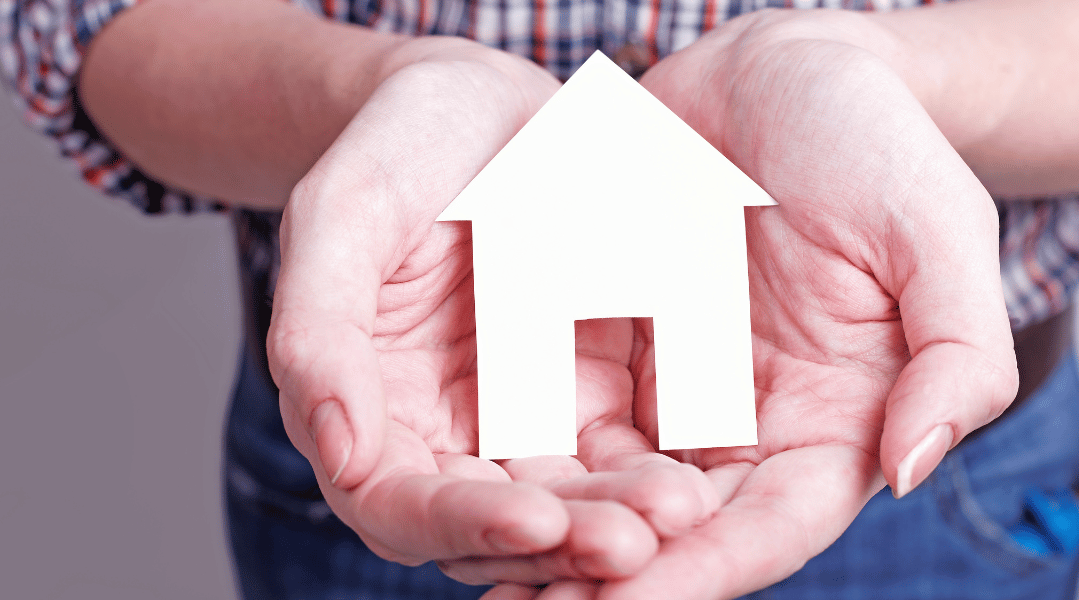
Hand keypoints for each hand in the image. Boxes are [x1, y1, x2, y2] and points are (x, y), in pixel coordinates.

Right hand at [267, 40, 715, 577]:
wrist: (486, 109)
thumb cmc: (399, 148)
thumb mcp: (343, 216)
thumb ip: (319, 331)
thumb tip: (337, 454)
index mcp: (368, 409)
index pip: (398, 503)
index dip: (460, 523)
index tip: (535, 520)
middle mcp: (444, 436)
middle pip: (495, 526)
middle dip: (564, 541)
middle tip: (635, 544)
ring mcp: (521, 422)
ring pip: (569, 503)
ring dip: (621, 521)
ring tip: (680, 515)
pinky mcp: (590, 397)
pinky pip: (623, 452)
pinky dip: (654, 472)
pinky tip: (702, 475)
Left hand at [471, 10, 1018, 598]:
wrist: (782, 63)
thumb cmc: (873, 136)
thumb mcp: (937, 230)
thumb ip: (954, 355)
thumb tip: (910, 469)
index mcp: (837, 418)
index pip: (768, 523)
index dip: (697, 572)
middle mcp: (755, 422)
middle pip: (678, 528)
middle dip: (604, 574)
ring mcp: (684, 384)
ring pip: (612, 484)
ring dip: (552, 532)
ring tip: (475, 562)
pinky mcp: (623, 342)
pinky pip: (568, 409)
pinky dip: (527, 454)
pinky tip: (469, 479)